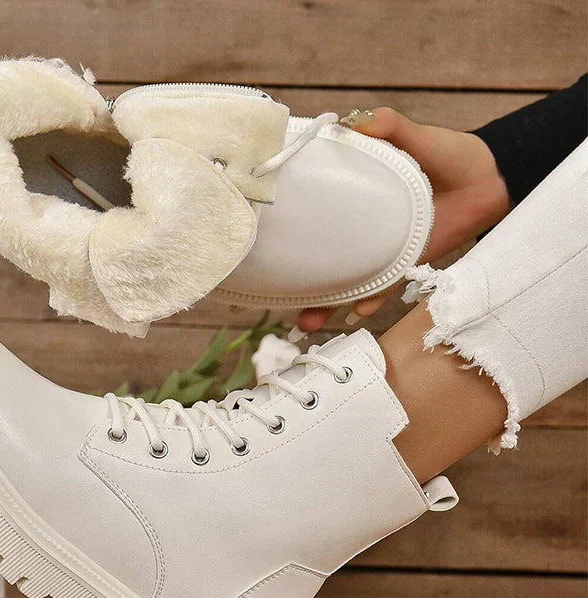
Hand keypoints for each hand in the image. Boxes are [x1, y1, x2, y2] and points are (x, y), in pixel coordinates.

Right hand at [298, 107, 511, 331]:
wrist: (490, 182)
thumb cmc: (450, 153)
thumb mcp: (415, 134)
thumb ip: (387, 125)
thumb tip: (352, 123)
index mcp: (352, 192)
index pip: (312, 209)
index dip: (288, 225)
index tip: (260, 237)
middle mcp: (357, 226)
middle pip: (318, 256)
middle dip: (297, 279)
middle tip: (276, 297)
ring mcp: (377, 248)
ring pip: (343, 281)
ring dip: (324, 304)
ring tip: (306, 322)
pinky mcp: (401, 265)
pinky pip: (380, 290)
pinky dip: (368, 302)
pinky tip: (356, 313)